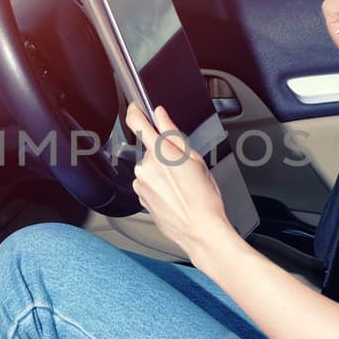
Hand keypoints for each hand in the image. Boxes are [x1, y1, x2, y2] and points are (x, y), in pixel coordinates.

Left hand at [124, 102, 231, 259]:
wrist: (200, 231)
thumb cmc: (204, 199)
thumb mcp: (195, 159)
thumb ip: (173, 133)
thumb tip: (161, 115)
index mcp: (160, 153)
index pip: (137, 123)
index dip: (135, 111)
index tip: (135, 107)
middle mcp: (145, 168)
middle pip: (150, 149)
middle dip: (164, 153)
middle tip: (183, 167)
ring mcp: (141, 184)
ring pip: (149, 167)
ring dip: (162, 171)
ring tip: (181, 185)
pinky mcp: (140, 197)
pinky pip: (148, 183)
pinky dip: (159, 185)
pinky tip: (174, 194)